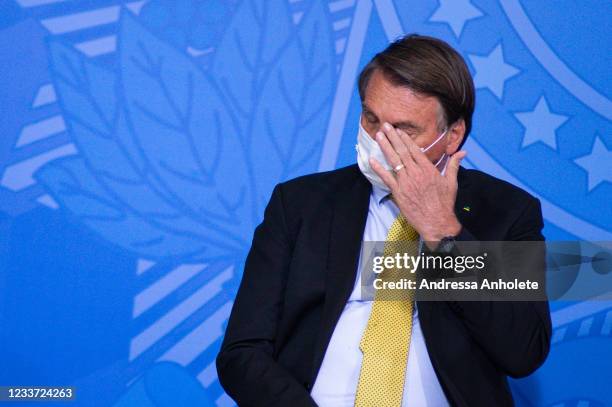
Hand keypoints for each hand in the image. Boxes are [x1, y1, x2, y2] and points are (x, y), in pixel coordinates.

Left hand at [370, 122, 465, 247]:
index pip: (414, 150)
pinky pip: (386, 178)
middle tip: (385, 126)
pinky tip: (371, 160)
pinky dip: (378, 168)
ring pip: (394, 161)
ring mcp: (406, 182)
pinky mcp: (398, 193)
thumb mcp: (452, 182)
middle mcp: (416, 173)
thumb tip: (463, 152)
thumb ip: (454, 165)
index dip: (405, 139)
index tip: (398, 130)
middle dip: (393, 137)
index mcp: (428, 169)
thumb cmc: (445, 203)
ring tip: (378, 136)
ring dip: (385, 147)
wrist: (437, 222)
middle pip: (402, 151)